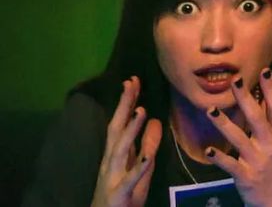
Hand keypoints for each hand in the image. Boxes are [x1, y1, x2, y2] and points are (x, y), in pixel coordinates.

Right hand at [91, 76, 161, 206]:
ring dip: (131, 130)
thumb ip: (147, 145)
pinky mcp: (120, 193)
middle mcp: (111, 161)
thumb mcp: (141, 167)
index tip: (133, 80)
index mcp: (117, 154)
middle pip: (116, 129)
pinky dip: (138, 167)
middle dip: (124, 106)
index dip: (127, 102)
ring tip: (141, 110)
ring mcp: (113, 176)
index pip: (121, 123)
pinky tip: (148, 157)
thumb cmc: (124, 195)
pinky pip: (130, 179)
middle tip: (131, 83)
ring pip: (121, 150)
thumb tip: (155, 120)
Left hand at [204, 69, 271, 206]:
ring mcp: (258, 161)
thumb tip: (259, 97)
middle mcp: (270, 145)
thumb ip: (267, 122)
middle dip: (246, 98)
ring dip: (224, 124)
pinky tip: (210, 151)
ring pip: (240, 139)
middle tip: (236, 81)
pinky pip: (231, 165)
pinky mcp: (246, 176)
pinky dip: (220, 158)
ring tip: (211, 110)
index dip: (271, 89)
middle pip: (257, 118)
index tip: (265, 70)